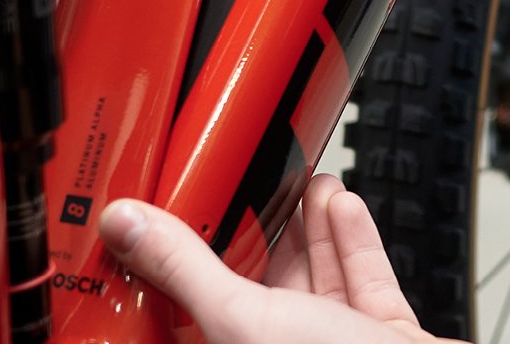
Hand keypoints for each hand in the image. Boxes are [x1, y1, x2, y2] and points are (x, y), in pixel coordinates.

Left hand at [99, 174, 464, 343]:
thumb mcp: (246, 318)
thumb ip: (188, 268)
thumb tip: (127, 226)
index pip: (198, 311)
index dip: (190, 262)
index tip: (187, 214)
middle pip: (263, 288)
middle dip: (264, 229)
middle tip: (258, 182)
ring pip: (315, 278)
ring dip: (310, 224)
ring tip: (306, 181)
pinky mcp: (381, 335)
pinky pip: (363, 278)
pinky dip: (353, 238)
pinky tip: (342, 204)